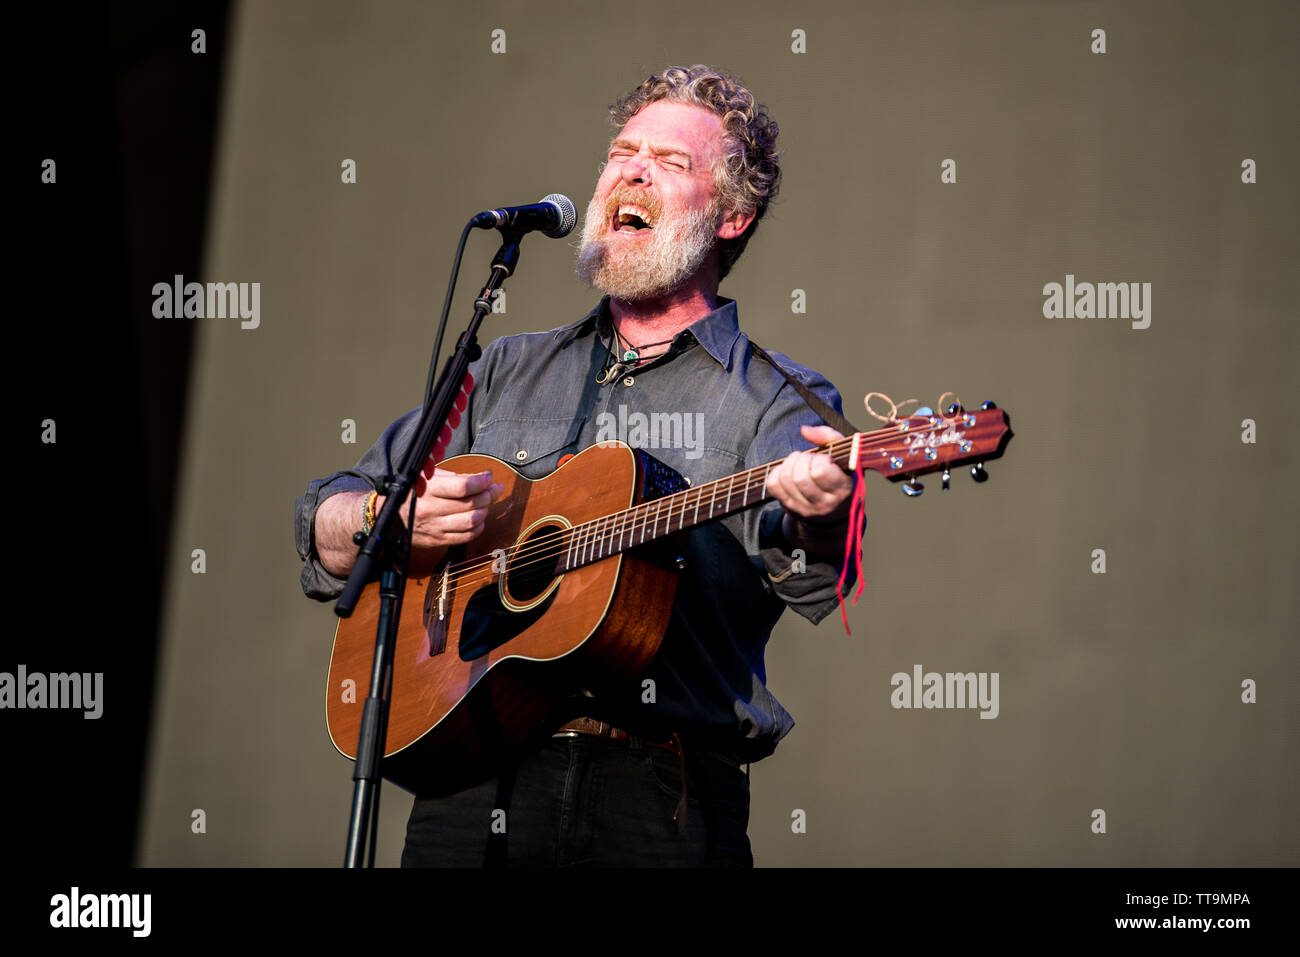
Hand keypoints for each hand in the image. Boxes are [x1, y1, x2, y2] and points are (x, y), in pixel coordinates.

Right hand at [378, 466, 504, 552]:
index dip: (481, 481)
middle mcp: (431, 509)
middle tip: (494, 488)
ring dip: (485, 511)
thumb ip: (452, 477)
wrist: (386, 517)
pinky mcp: (438, 540)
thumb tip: (480, 477)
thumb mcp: (425, 477)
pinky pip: (466, 537)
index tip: (488, 477)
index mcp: (428, 490)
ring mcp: (435, 527)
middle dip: (489, 494)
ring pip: (472, 521)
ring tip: (486, 503)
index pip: (462, 487)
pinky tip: (479, 519)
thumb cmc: (410, 493)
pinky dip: (478, 527)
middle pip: (471, 504)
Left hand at [765, 425, 852, 525]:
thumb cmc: (840, 475)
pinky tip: (789, 471)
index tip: (826, 459)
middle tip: (810, 459)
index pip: (820, 472)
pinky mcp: (789, 508)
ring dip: (790, 463)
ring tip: (800, 463)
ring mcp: (804, 509)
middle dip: (802, 459)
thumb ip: (829, 436)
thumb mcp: (845, 455)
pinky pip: (772, 485)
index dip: (819, 459)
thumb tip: (804, 430)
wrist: (835, 508)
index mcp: (842, 490)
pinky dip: (777, 472)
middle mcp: (823, 505)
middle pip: (800, 476)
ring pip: (785, 479)